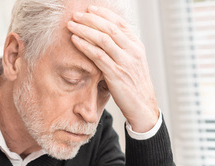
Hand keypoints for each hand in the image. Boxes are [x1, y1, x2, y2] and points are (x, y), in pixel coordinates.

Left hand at [67, 5, 159, 132]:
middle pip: (109, 28)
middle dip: (90, 19)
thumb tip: (105, 39)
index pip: (120, 23)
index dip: (104, 14)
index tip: (90, 9)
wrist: (142, 106)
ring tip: (71, 26)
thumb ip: (122, 50)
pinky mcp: (116, 74)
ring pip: (103, 39)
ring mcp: (125, 62)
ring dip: (84, 30)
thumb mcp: (132, 63)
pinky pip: (98, 55)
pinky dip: (85, 46)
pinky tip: (75, 41)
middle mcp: (132, 51)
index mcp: (137, 46)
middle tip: (76, 15)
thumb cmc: (134, 86)